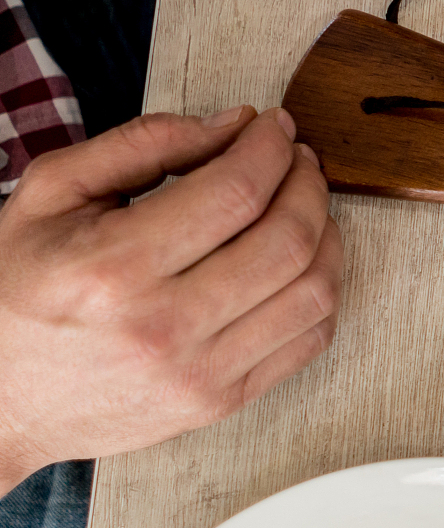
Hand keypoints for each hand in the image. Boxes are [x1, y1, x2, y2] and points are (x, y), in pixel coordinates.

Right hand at [0, 108, 343, 489]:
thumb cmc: (16, 293)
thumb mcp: (51, 195)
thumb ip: (143, 145)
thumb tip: (233, 124)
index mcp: (112, 267)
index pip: (235, 192)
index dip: (271, 147)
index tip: (276, 127)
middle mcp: (162, 326)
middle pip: (288, 239)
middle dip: (308, 183)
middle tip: (297, 159)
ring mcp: (197, 373)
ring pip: (314, 292)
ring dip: (328, 234)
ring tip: (305, 206)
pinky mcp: (219, 403)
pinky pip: (309, 340)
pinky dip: (321, 289)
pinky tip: (302, 262)